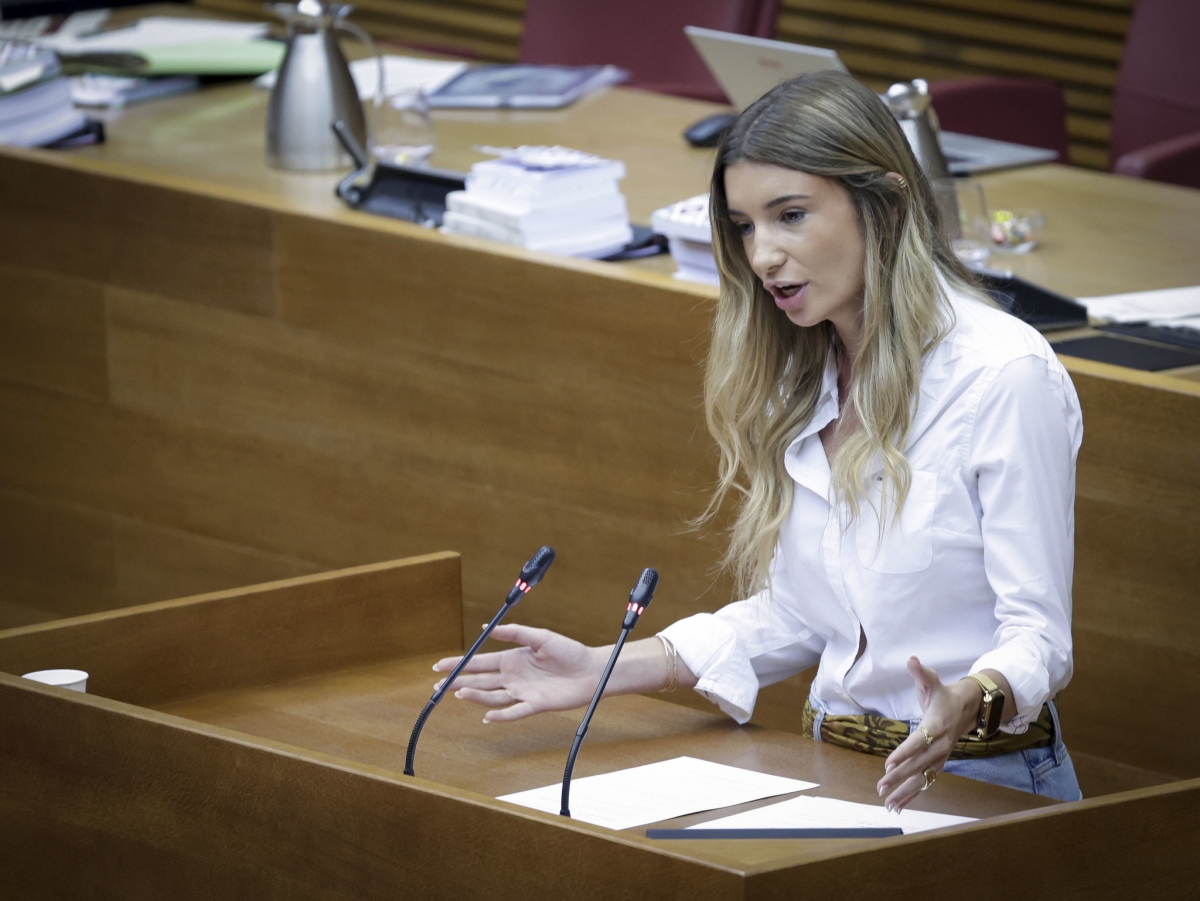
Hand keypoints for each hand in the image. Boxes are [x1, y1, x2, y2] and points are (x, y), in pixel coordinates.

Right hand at [432, 623, 602, 722]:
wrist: (591, 669)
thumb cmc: (568, 651)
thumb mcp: (540, 636)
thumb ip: (514, 632)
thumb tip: (485, 628)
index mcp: (511, 659)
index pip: (479, 663)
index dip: (459, 665)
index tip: (440, 665)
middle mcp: (513, 677)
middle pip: (480, 681)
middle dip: (458, 683)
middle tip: (438, 686)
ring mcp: (522, 692)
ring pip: (493, 697)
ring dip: (476, 696)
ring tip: (459, 693)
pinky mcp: (535, 705)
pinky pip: (515, 712)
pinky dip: (501, 716)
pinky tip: (487, 717)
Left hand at [875, 656, 980, 812]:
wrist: (968, 708)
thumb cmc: (943, 694)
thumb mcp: (932, 681)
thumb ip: (921, 672)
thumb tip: (912, 659)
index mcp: (936, 726)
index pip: (918, 741)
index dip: (904, 753)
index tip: (889, 763)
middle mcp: (940, 745)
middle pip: (918, 764)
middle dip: (899, 776)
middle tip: (881, 786)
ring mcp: (940, 757)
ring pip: (922, 778)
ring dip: (904, 791)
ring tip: (887, 803)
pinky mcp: (938, 764)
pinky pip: (925, 782)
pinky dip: (912, 794)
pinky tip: (897, 805)